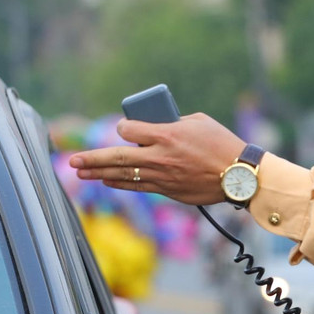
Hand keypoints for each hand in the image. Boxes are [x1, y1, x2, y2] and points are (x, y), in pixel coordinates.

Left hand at [70, 113, 246, 205]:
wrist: (241, 175)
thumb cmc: (222, 144)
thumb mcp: (198, 122)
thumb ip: (173, 123)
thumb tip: (158, 126)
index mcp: (166, 135)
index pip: (128, 130)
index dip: (123, 128)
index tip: (125, 129)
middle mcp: (160, 157)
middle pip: (117, 157)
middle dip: (92, 158)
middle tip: (73, 160)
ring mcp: (163, 176)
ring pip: (124, 176)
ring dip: (100, 174)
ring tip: (81, 172)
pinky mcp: (169, 190)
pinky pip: (139, 187)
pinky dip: (122, 184)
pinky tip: (108, 182)